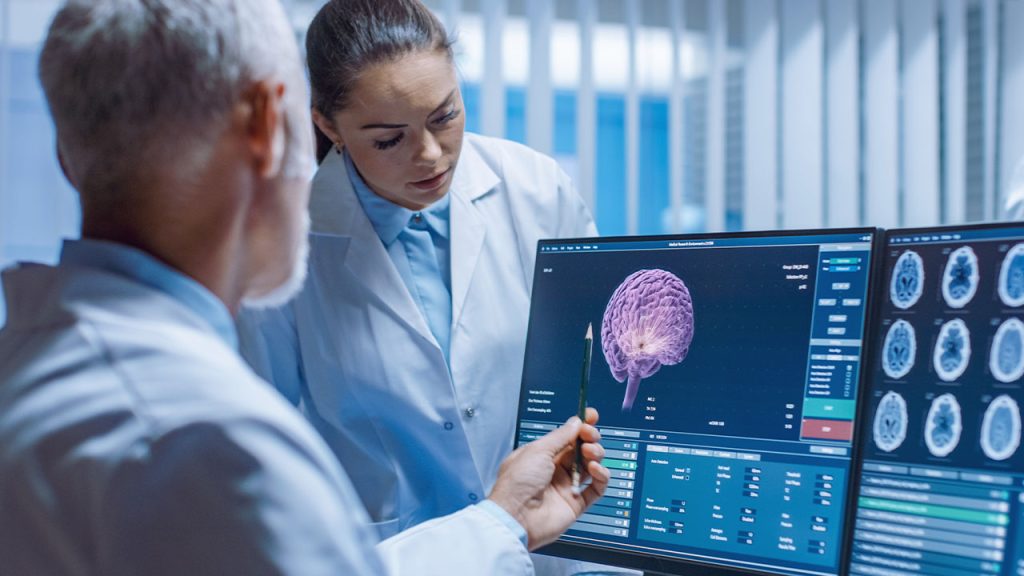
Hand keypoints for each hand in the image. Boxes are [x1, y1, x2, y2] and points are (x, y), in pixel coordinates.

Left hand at [487, 408, 608, 549]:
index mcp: (542, 455)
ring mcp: (566, 486)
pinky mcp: (576, 503)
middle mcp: (555, 470)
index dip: (580, 426)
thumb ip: (561, 436)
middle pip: (581, 449)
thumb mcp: (538, 450)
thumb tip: (576, 422)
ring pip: (591, 466)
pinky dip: (601, 476)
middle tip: (589, 435)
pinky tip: (595, 469)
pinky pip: (597, 488)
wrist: (515, 517)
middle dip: (589, 438)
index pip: (567, 437)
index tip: (591, 415)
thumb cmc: (517, 483)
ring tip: (590, 453)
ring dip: (595, 455)